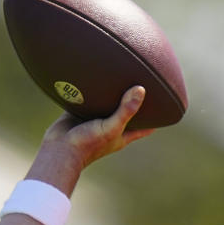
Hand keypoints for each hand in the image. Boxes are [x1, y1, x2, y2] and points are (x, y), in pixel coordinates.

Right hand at [27, 86, 154, 194]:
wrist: (59, 149)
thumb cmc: (88, 143)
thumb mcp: (112, 127)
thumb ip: (126, 110)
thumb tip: (141, 89)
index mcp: (122, 134)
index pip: (144, 127)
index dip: (155, 119)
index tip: (165, 107)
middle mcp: (110, 126)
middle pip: (125, 112)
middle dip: (132, 101)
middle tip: (142, 83)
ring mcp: (94, 119)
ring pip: (106, 104)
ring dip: (111, 93)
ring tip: (119, 75)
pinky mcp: (78, 112)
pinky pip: (87, 99)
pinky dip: (90, 90)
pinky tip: (93, 76)